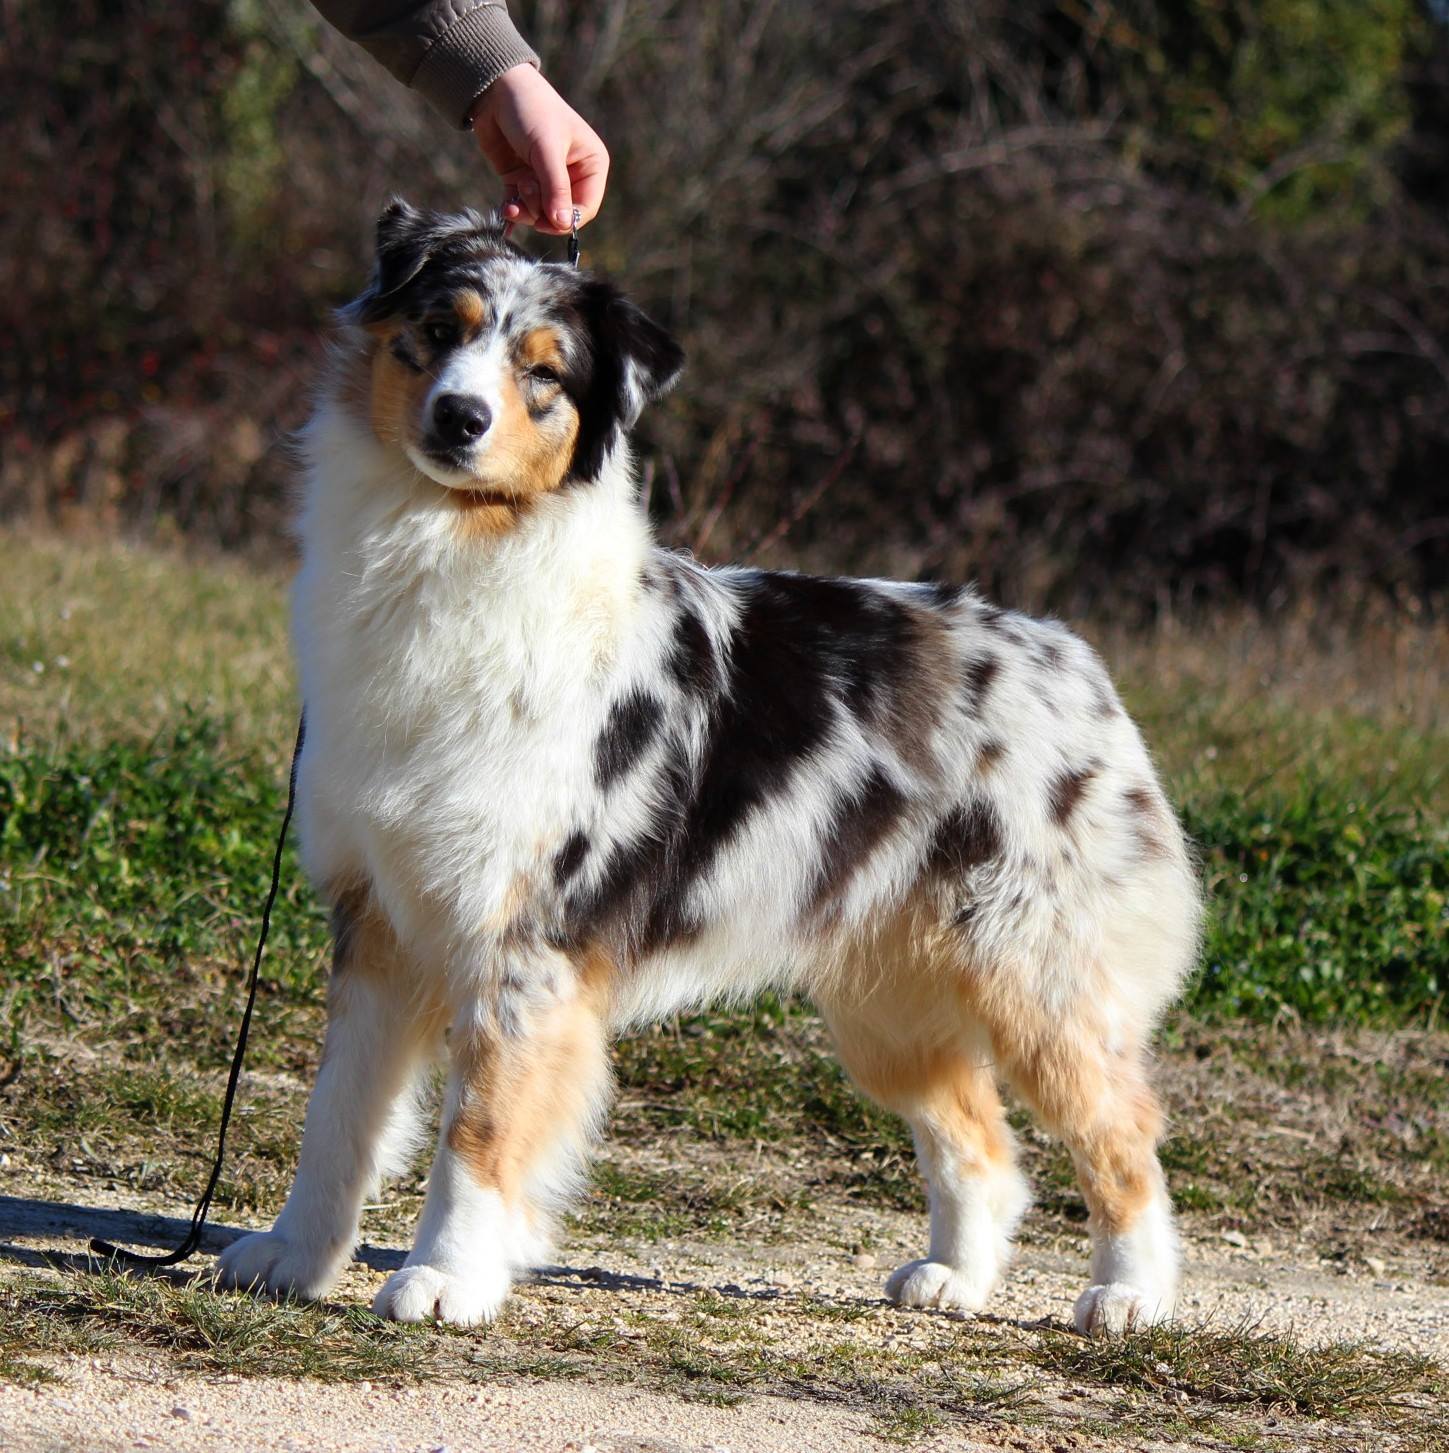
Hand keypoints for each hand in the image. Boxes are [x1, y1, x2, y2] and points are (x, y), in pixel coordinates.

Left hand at [471, 64, 608, 235]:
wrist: (494, 89)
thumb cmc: (530, 110)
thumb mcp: (546, 149)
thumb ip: (555, 189)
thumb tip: (564, 225)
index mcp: (590, 164)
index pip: (586, 208)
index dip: (567, 219)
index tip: (545, 220)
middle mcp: (572, 175)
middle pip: (561, 215)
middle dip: (541, 210)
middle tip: (525, 188)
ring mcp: (546, 180)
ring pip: (540, 215)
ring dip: (525, 207)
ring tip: (516, 187)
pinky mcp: (523, 181)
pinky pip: (522, 208)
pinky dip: (513, 211)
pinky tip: (506, 210)